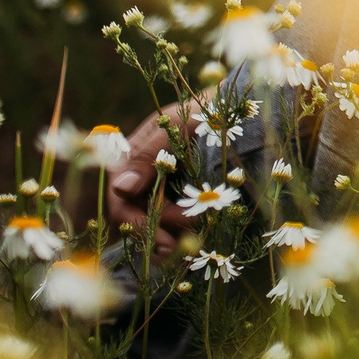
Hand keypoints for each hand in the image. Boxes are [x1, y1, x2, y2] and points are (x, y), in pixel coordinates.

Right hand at [102, 92, 209, 252]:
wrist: (237, 108)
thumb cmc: (207, 110)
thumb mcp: (179, 125)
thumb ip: (150, 155)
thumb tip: (122, 188)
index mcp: (132, 157)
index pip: (121, 201)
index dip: (138, 224)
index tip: (165, 241)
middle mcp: (141, 175)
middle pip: (135, 218)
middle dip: (156, 235)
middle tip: (181, 250)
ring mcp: (159, 186)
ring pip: (152, 224)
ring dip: (169, 238)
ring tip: (194, 247)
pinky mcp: (179, 195)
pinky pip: (171, 222)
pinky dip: (180, 234)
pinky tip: (196, 242)